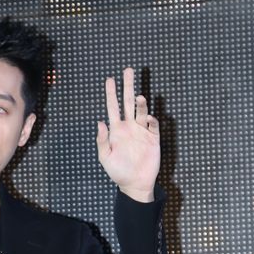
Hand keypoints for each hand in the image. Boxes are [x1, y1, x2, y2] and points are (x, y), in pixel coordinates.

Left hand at [96, 67, 159, 201]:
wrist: (135, 184)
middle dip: (128, 86)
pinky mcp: (153, 139)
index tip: (109, 79)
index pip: (113, 107)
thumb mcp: (105, 158)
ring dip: (141, 103)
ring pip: (142, 111)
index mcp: (117, 130)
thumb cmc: (118, 172)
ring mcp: (142, 132)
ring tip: (139, 96)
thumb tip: (100, 122)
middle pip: (129, 102)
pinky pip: (154, 125)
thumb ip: (102, 141)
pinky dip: (152, 120)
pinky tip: (149, 118)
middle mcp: (129, 127)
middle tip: (128, 70)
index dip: (111, 94)